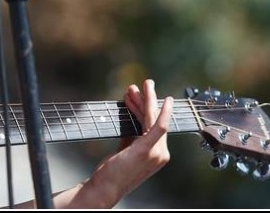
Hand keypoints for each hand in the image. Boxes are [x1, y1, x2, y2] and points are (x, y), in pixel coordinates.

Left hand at [57, 79, 172, 207]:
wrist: (106, 187)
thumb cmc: (113, 170)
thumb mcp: (125, 148)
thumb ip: (131, 134)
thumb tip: (131, 115)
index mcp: (156, 154)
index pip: (152, 125)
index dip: (144, 107)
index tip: (134, 94)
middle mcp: (161, 154)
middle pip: (154, 120)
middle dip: (147, 100)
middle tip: (144, 83)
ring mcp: (157, 153)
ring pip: (154, 119)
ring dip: (149, 100)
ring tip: (144, 85)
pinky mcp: (149, 150)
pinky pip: (159, 126)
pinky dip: (162, 111)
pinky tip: (164, 100)